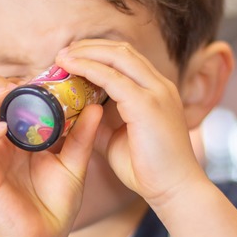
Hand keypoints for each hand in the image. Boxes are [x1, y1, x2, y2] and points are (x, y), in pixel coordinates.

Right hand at [0, 75, 103, 236]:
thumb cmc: (55, 206)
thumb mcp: (74, 165)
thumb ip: (82, 137)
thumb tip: (97, 107)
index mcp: (14, 137)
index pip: (2, 99)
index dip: (15, 83)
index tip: (40, 78)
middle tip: (19, 84)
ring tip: (3, 95)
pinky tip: (3, 128)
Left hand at [55, 41, 206, 209]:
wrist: (174, 190)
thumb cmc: (148, 170)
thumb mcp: (117, 139)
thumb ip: (100, 123)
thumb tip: (77, 115)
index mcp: (156, 91)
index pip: (127, 58)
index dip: (99, 52)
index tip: (72, 57)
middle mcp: (159, 86)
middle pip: (122, 50)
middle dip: (90, 47)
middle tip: (63, 52)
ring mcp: (156, 93)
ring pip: (118, 56)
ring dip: (87, 53)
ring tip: (62, 57)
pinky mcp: (147, 105)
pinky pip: (112, 77)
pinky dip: (89, 68)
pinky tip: (70, 68)